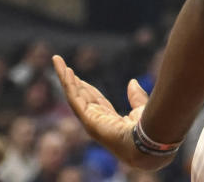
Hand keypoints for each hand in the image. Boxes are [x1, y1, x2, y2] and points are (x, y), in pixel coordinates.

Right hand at [53, 57, 169, 171]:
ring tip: (58, 62)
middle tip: (64, 67)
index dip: (87, 88)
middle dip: (72, 82)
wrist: (145, 142)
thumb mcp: (141, 108)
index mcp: (109, 120)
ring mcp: (90, 121)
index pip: (95, 101)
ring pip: (74, 95)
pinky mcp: (88, 119)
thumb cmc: (146, 130)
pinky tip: (65, 72)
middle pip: (81, 97)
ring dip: (65, 78)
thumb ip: (136, 96)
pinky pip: (75, 98)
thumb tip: (132, 82)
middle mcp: (97, 121)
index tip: (80, 78)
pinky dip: (68, 84)